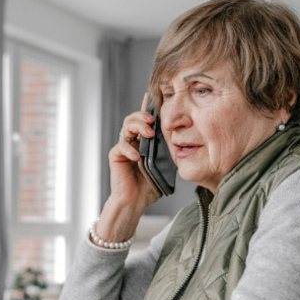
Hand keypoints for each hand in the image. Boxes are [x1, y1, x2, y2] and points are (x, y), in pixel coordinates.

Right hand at [110, 92, 163, 209]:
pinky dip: (129, 149)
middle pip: (133, 119)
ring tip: (148, 133)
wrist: (134, 202)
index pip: (146, 120)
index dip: (148, 108)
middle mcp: (133, 141)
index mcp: (144, 141)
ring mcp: (123, 148)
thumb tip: (184, 140)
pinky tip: (137, 156)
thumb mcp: (165, 166)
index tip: (154, 96)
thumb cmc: (150, 186)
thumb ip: (169, 152)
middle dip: (143, 116)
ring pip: (126, 127)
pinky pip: (120, 147)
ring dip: (137, 126)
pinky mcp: (115, 156)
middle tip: (152, 120)